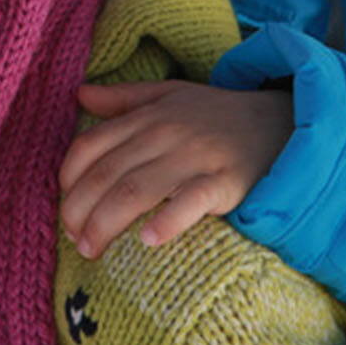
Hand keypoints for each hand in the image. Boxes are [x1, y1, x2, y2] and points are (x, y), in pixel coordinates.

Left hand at [58, 80, 293, 259]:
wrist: (282, 123)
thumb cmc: (218, 116)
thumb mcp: (170, 95)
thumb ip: (123, 98)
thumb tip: (79, 94)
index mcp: (148, 115)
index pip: (90, 146)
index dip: (68, 180)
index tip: (63, 208)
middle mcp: (166, 133)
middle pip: (107, 174)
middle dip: (79, 211)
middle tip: (73, 241)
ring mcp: (195, 156)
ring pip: (136, 190)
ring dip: (106, 223)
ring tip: (92, 250)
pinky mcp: (226, 180)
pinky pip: (191, 201)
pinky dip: (167, 221)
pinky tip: (148, 241)